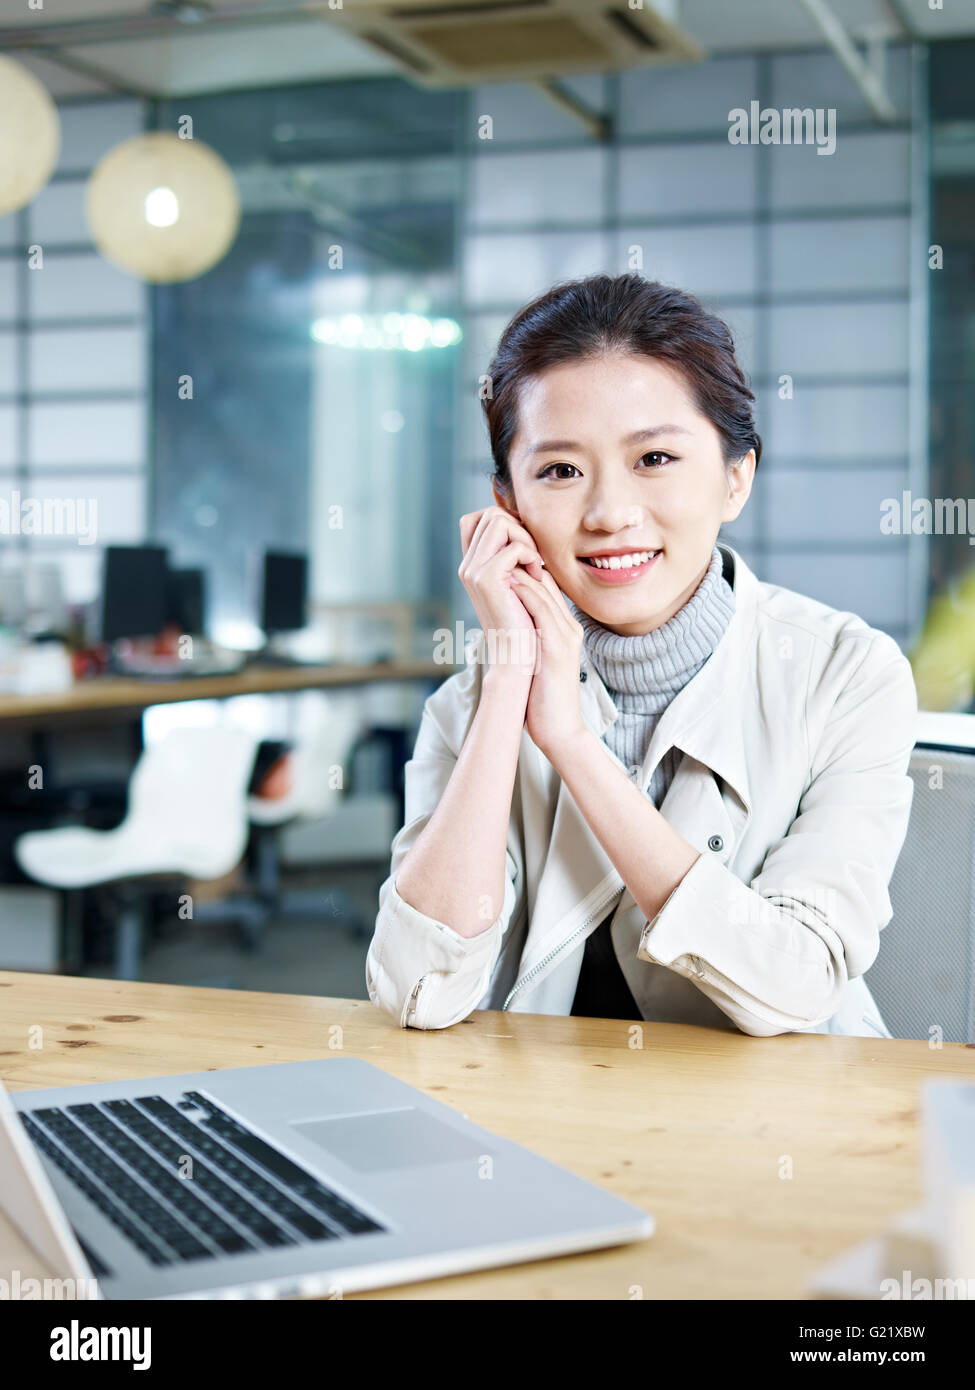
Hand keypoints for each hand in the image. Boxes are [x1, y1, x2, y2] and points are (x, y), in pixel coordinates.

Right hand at [458, 506, 543, 676]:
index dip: (506, 521)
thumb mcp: (518, 583)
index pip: (479, 518)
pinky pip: (513, 546)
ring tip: (536, 564)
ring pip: (499, 521)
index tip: (526, 545)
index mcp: (472, 565)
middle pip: (490, 514)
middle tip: (534, 556)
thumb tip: (524, 527)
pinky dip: (531, 555)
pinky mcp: (486, 579)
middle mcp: (468, 565)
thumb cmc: (524, 621)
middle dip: (519, 527)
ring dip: (525, 538)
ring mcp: (473, 570)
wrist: (516, 654)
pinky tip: (538, 576)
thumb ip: (514, 557)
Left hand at [508, 567, 586, 757]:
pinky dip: (524, 591)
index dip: (524, 568)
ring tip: (497, 558)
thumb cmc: (542, 699)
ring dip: (520, 571)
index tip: (499, 558)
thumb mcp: (536, 660)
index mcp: (564, 628)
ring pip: (544, 590)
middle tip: (496, 548)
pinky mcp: (559, 647)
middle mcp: (569, 627)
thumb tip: (505, 624)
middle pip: (547, 581)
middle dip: (522, 561)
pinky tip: (506, 581)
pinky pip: (542, 609)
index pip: (546, 586)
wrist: (559, 729)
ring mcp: (566, 635)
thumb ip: (527, 638)